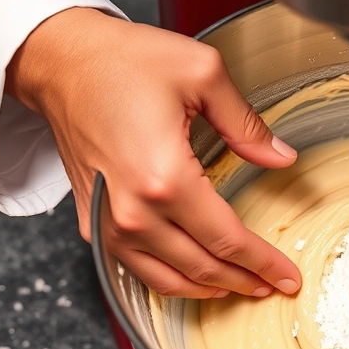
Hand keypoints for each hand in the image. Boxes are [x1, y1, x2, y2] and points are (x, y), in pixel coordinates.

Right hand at [5, 8, 302, 297]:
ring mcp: (107, 220)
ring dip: (207, 289)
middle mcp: (132, 210)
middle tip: (272, 285)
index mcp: (165, 178)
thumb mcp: (202, 73)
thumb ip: (246, 124)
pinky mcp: (90, 219)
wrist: (61, 59)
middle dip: (243, 281)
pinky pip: (134, 268)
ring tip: (239, 286)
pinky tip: (192, 276)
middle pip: (202, 267)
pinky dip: (168, 280)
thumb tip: (281, 157)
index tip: (288, 277)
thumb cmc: (122, 61)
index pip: (228, 240)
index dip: (263, 263)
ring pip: (166, 280)